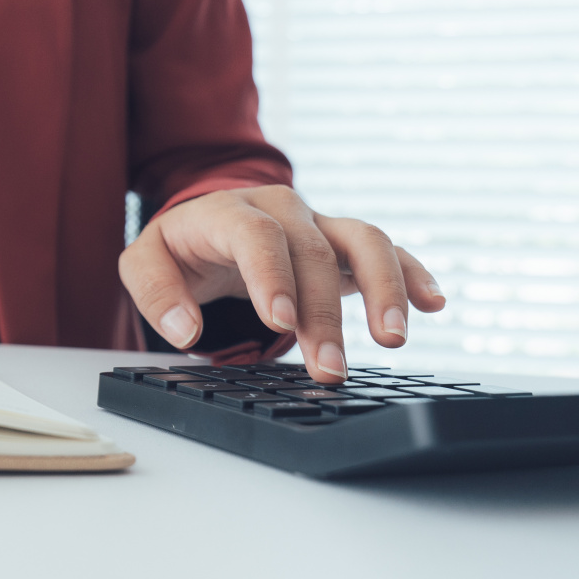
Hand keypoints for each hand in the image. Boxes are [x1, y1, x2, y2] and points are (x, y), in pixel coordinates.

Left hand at [118, 185, 444, 383]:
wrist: (207, 219)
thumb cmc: (179, 246)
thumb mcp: (145, 261)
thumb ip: (155, 292)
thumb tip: (184, 330)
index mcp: (229, 210)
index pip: (257, 237)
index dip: (272, 277)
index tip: (282, 322)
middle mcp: (282, 208)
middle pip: (313, 253)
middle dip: (324, 315)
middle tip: (328, 370)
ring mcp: (318, 222)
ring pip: (363, 242)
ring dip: (384, 289)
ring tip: (392, 339)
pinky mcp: (341, 241)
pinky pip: (386, 250)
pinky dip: (411, 273)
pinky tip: (433, 303)